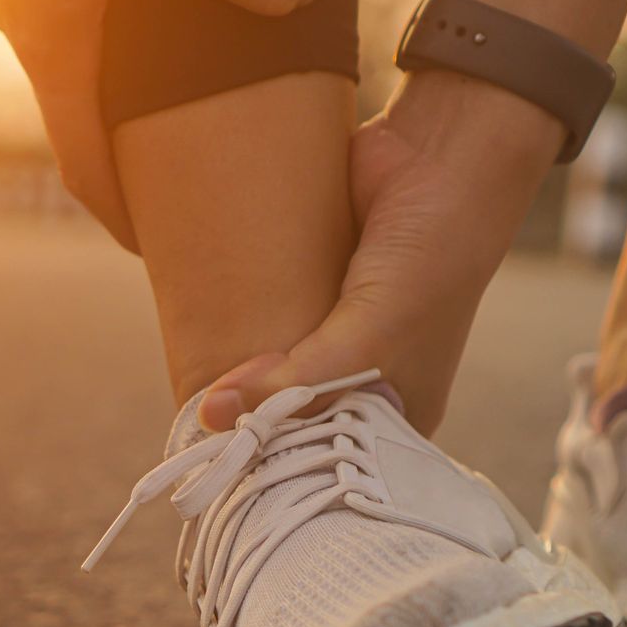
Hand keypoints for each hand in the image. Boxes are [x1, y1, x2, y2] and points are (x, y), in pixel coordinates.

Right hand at [0, 0, 320, 249]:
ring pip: (57, 35)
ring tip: (151, 64)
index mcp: (49, 44)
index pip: (80, 162)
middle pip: (69, 103)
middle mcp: (14, 18)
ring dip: (100, 62)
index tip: (146, 243)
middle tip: (165, 161)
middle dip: (116, 138)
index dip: (116, 210)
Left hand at [197, 73, 564, 432]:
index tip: (221, 469)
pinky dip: (234, 318)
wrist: (440, 158)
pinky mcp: (307, 282)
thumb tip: (214, 414)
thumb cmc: (429, 263)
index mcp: (396, 409)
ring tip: (186, 383)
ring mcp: (333, 328)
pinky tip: (196, 329)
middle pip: (288, 413)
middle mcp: (365, 376)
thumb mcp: (368, 340)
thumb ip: (297, 382)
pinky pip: (262, 312)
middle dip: (248, 418)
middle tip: (192, 428)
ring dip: (235, 369)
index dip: (276, 463)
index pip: (324, 457)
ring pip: (270, 363)